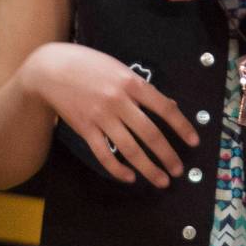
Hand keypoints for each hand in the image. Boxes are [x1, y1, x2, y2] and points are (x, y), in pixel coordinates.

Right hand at [20, 42, 199, 186]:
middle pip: (150, 133)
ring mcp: (101, 117)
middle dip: (168, 155)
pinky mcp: (85, 129)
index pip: (164, 108)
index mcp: (132, 83)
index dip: (182, 126)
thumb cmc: (90, 65)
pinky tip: (130, 177)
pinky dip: (118, 169)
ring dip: (148, 168)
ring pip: (130, 149)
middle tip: (179, 170)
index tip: (194, 141)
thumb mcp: (120, 68)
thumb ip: (143, 88)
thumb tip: (167, 104)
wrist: (52, 69)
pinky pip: (104, 154)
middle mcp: (120, 101)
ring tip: (161, 180)